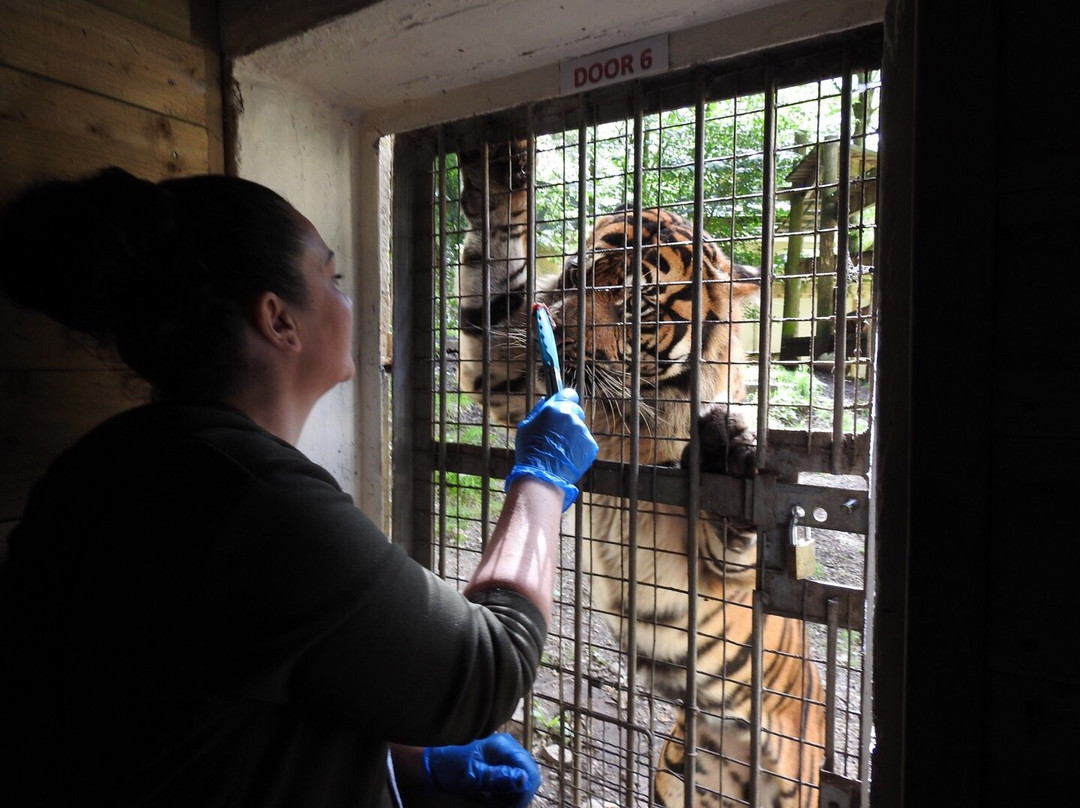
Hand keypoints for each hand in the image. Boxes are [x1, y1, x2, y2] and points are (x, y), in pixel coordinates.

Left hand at [423, 733, 541, 807]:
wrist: (431, 764)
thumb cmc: (450, 766)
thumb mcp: (473, 775)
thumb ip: (499, 777)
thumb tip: (524, 780)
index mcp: (503, 746)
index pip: (528, 769)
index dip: (525, 790)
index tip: (512, 806)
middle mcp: (508, 748)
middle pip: (528, 775)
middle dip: (518, 794)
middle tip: (500, 805)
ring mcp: (503, 756)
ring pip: (521, 780)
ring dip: (511, 795)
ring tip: (492, 800)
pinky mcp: (498, 765)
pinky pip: (511, 782)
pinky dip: (504, 793)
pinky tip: (491, 797)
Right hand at [504, 388, 597, 510]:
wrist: (541, 475)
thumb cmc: (529, 452)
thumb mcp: (526, 427)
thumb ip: (539, 412)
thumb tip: (545, 402)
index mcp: (555, 409)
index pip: (569, 394)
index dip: (566, 400)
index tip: (563, 407)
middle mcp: (571, 417)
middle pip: (575, 412)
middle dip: (569, 420)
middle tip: (558, 435)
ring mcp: (582, 431)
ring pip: (579, 429)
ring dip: (573, 436)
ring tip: (560, 451)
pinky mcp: (591, 446)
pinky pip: (585, 443)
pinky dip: (579, 449)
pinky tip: (567, 457)